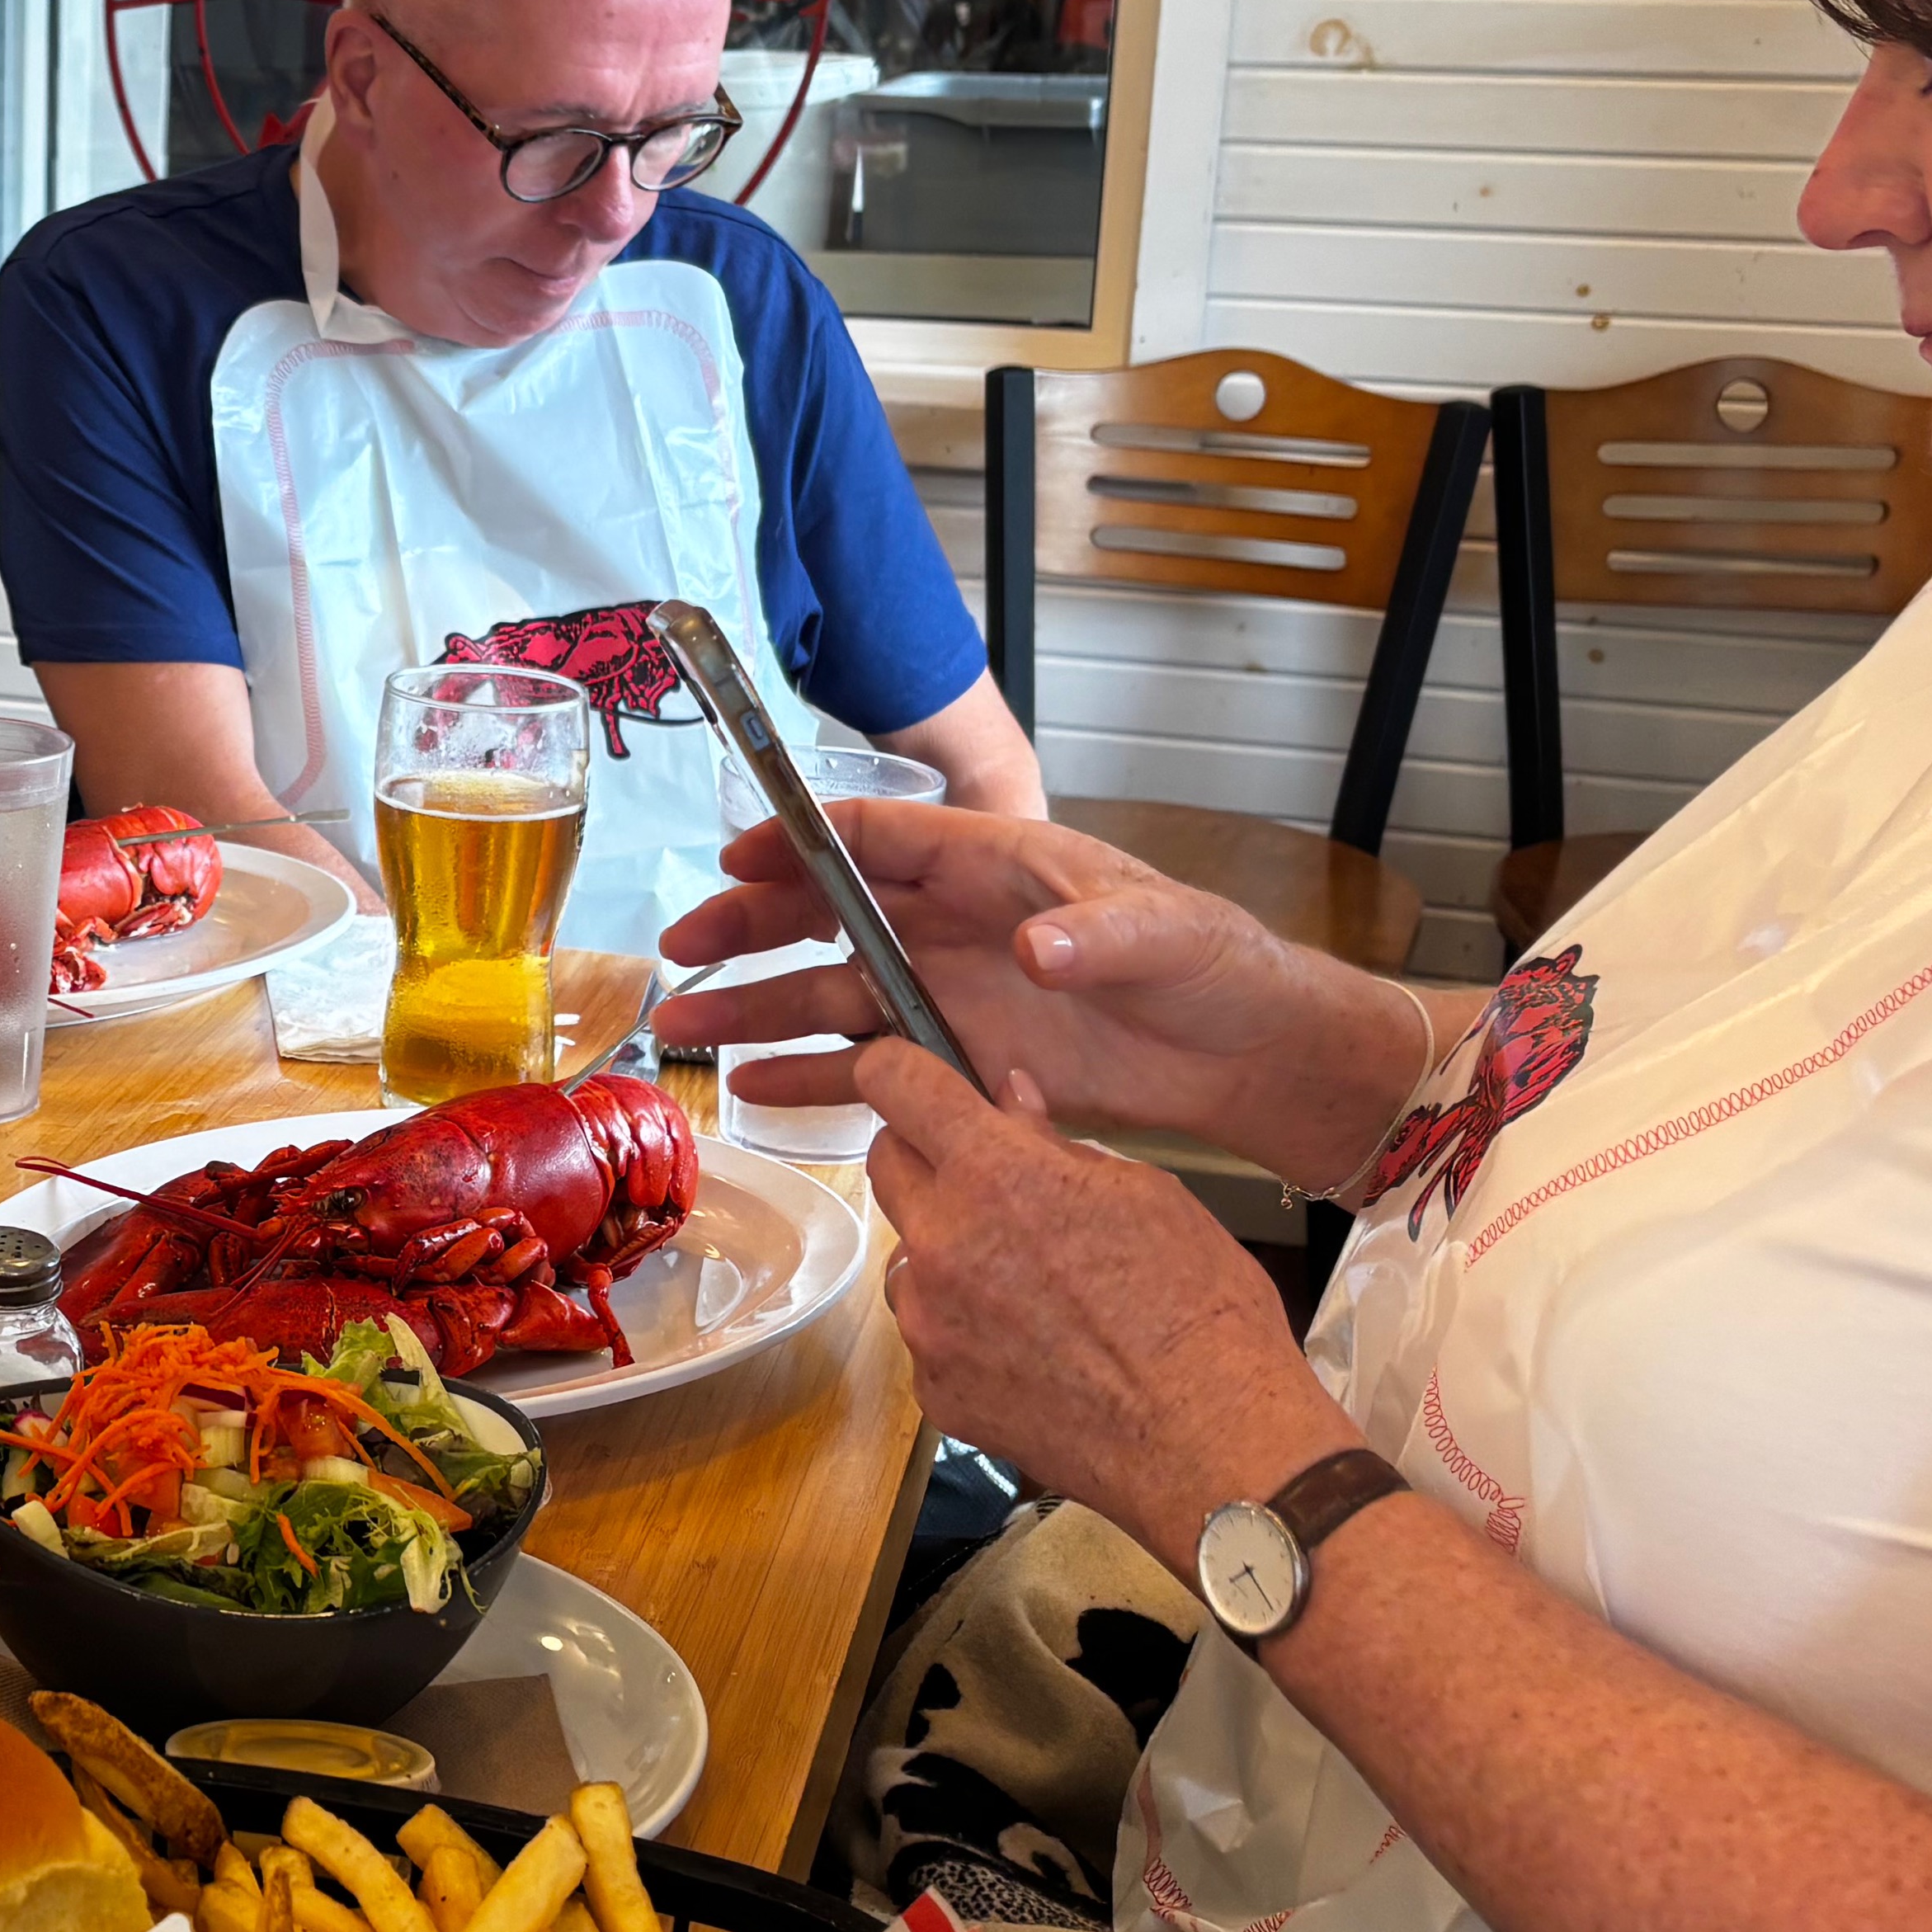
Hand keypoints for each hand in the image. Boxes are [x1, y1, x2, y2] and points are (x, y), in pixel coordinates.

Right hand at [653, 801, 1435, 1189]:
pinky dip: (810, 1080)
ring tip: (689, 1034)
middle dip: (749, 931)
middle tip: (682, 954)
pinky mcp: (962, 1060)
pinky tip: (754, 1093)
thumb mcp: (1170, 935)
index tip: (734, 859)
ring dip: (758, 1012)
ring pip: (830, 995)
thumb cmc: (1216, 966)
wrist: (1250, 1055)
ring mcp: (951, 993)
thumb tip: (1038, 945)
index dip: (798, 843)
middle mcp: (954, 925)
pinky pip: (868, 1068)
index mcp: (993, 865)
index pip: (876, 838)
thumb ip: (1102, 934)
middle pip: (827, 916)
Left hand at [856, 1044, 1355, 1559]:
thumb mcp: (1146, 1196)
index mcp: (996, 1176)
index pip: (897, 1087)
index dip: (894, 1070)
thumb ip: (1058, 1146)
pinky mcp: (935, 1390)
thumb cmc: (1201, 1313)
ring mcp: (930, 1323)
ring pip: (910, 1257)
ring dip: (949, 1253)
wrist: (1211, 1444)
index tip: (899, 1073)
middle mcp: (942, 1243)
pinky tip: (1034, 1350)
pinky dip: (966, 1331)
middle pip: (888, 1166)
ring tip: (1032, 1286)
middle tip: (991, 1182)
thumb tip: (1011, 1102)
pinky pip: (930, 1335)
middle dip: (928, 1159)